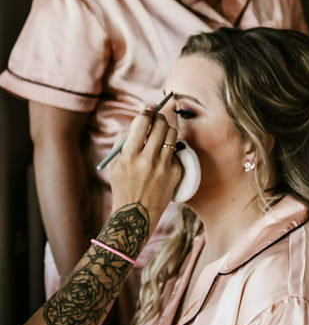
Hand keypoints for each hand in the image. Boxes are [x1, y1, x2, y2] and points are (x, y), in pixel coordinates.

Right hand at [106, 106, 181, 221]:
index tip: (148, 110)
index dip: (146, 113)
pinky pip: (176, 151)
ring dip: (167, 130)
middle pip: (160, 125)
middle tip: (158, 117)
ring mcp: (163, 165)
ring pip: (172, 134)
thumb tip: (140, 120)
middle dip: (159, 117)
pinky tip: (163, 157)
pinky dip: (170, 150)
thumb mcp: (115, 164)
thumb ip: (124, 141)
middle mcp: (147, 159)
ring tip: (161, 134)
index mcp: (129, 155)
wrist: (136, 214)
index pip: (141, 123)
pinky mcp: (175, 172)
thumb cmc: (123, 185)